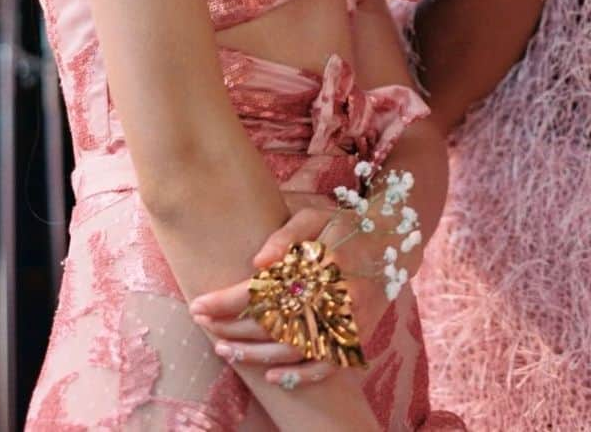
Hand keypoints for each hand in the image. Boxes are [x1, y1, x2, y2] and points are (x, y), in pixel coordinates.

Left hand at [190, 194, 393, 390]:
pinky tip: (271, 376)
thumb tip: (257, 260)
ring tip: (225, 351)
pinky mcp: (358, 335)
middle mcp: (338, 292)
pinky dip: (300, 376)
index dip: (230, 299)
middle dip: (235, 328)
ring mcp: (349, 318)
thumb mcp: (314, 214)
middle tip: (204, 327)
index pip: (268, 286)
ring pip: (297, 348)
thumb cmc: (342, 225)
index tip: (199, 304)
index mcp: (323, 258)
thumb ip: (286, 233)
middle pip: (277, 321)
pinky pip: (328, 365)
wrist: (391, 242)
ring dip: (257, 355)